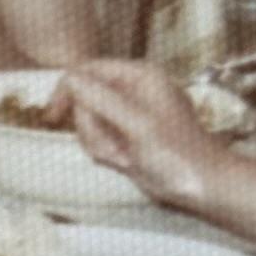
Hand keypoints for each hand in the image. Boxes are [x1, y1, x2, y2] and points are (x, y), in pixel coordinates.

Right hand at [62, 60, 221, 213]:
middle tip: (114, 148)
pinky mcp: (126, 135)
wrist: (201, 185)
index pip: (89, 70)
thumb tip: (70, 78)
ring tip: (123, 157)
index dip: (68, 90)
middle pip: (84, 98)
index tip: (53, 115)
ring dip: (99, 143)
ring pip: (88, 121)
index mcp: (139, 76)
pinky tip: (125, 162)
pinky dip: (105, 152)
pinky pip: (98, 137)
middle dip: (92, 127)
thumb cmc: (177, 153)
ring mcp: (128, 114)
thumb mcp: (137, 124)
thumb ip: (102, 99)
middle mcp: (132, 90)